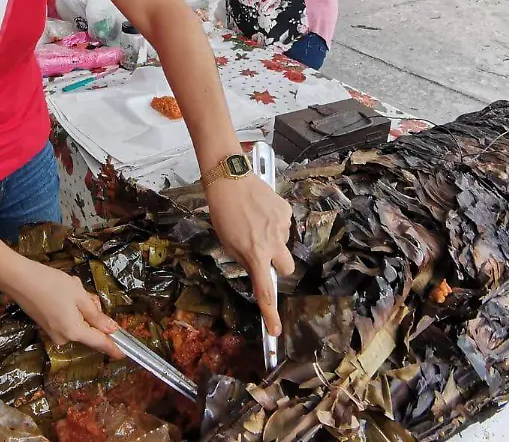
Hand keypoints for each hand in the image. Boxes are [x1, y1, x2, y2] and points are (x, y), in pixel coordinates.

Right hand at [0, 258, 123, 357]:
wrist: (18, 279)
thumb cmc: (51, 284)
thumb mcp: (79, 296)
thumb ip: (96, 315)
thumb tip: (111, 329)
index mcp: (74, 331)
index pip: (99, 342)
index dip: (113, 347)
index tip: (124, 354)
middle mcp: (64, 338)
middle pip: (88, 330)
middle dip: (91, 312)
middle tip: (84, 293)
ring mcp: (53, 333)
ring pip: (77, 323)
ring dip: (79, 307)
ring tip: (70, 288)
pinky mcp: (46, 326)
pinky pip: (66, 321)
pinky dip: (69, 308)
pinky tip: (61, 292)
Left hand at [206, 174, 294, 335]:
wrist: (229, 178)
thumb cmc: (222, 212)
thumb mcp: (227, 242)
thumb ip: (244, 259)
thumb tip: (256, 269)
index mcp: (255, 253)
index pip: (265, 291)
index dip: (270, 313)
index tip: (275, 331)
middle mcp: (273, 242)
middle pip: (286, 269)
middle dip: (276, 267)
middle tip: (260, 254)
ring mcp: (283, 226)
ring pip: (283, 245)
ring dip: (272, 242)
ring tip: (254, 223)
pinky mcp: (286, 211)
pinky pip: (284, 226)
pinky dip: (274, 224)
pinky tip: (260, 212)